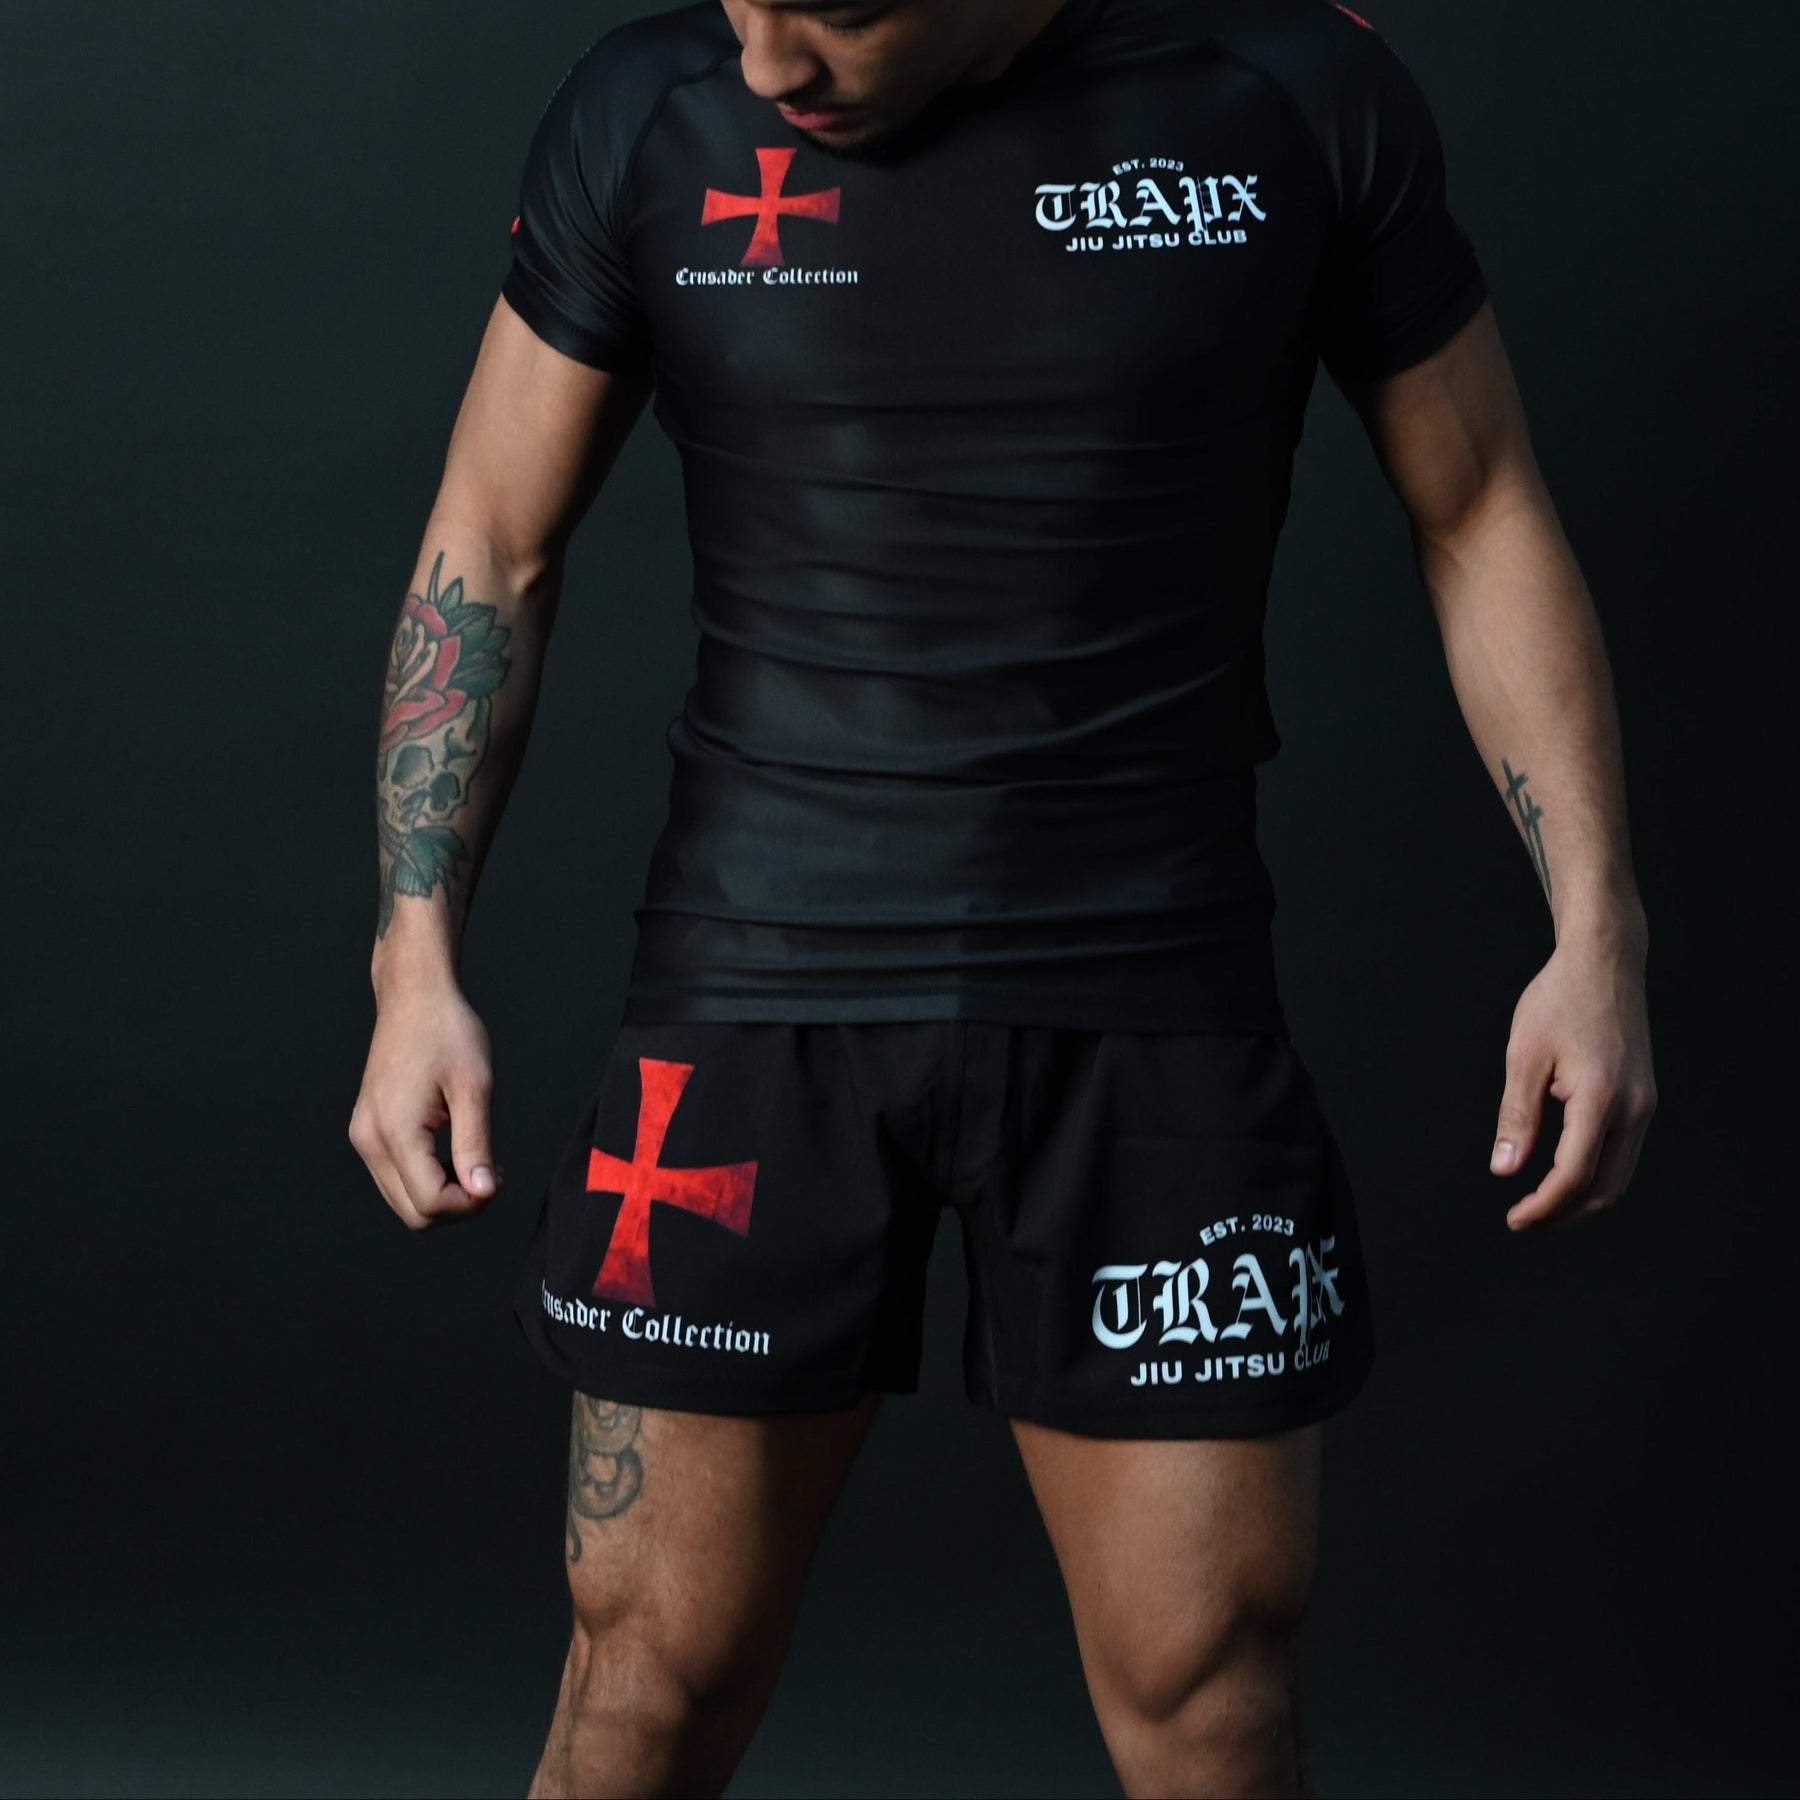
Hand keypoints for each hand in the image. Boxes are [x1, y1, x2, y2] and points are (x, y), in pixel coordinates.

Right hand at [349, 979, 503, 1229]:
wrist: (414, 996)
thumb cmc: (448, 1031)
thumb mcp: (475, 1087)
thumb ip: (476, 1144)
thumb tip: (484, 1192)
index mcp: (395, 1130)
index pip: (430, 1203)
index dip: (471, 1203)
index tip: (500, 1175)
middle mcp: (370, 1140)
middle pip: (414, 1213)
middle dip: (458, 1205)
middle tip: (493, 1172)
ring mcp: (365, 1136)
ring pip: (404, 1200)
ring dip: (444, 1194)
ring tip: (478, 1160)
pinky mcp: (368, 1131)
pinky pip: (398, 1178)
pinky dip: (429, 1178)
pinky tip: (457, 1153)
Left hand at [1490, 935, 1656, 1229]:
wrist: (1605, 961)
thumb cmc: (1559, 1000)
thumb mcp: (1524, 1055)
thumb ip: (1517, 1116)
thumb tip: (1505, 1170)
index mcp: (1601, 1098)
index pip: (1573, 1175)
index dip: (1544, 1207)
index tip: (1515, 1220)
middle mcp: (1634, 1108)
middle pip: (1605, 1189)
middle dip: (1564, 1215)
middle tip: (1524, 1222)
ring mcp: (1645, 1105)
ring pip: (1619, 1177)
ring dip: (1582, 1201)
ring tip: (1541, 1208)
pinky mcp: (1645, 1099)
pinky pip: (1625, 1155)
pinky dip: (1597, 1177)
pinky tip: (1566, 1177)